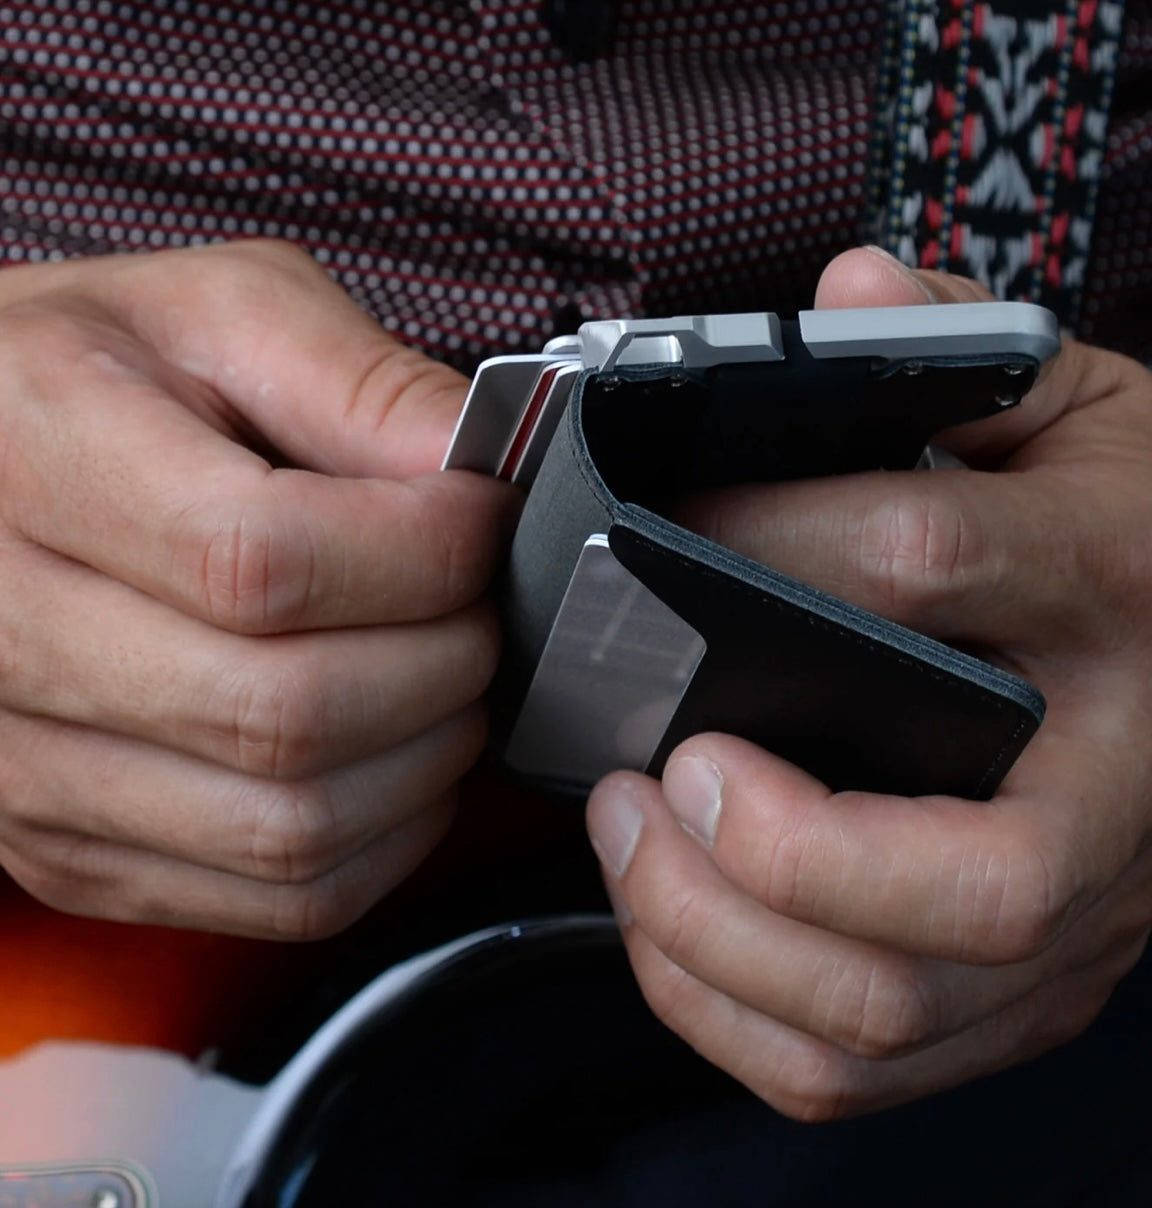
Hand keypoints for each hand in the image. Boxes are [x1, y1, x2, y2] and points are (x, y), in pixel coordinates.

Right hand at [0, 240, 516, 937]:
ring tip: (446, 674)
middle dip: (446, 657)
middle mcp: (9, 631)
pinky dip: (385, 841)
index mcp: (43, 460)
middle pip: (290, 712)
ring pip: (293, 826)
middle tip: (477, 602)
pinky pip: (276, 897)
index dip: (423, 551)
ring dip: (427, 757)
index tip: (479, 518)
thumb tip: (485, 466)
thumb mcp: (223, 315)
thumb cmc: (96, 381)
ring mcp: (30, 767)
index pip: (263, 561)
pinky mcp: (76, 849)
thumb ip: (361, 383)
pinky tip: (398, 759)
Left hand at [586, 247, 1151, 1118]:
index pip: (927, 570)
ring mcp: (1095, 899)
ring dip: (724, 948)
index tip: (637, 559)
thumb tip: (838, 295)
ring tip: (634, 846)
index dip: (762, 555)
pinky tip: (677, 935)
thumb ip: (942, 338)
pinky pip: (879, 1064)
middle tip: (649, 777)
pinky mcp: (1051, 981)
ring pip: (901, 1004)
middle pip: (961, 882)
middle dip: (769, 852)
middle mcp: (1122, 763)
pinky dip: (744, 1022)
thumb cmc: (1126, 503)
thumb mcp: (1062, 388)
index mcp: (1121, 574)